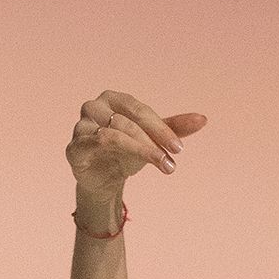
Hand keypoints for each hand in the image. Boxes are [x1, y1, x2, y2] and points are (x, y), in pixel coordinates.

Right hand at [67, 92, 204, 202]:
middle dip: (153, 141)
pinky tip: (129, 169)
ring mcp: (81, 125)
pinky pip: (95, 144)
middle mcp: (94, 107)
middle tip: (173, 161)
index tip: (179, 149)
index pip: (140, 110)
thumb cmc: (126, 152)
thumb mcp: (153, 140)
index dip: (161, 128)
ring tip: (163, 166)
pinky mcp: (74, 147)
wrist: (104, 179)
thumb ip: (174, 128)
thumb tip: (203, 119)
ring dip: (141, 151)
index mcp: (113, 99)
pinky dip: (115, 153)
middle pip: (128, 121)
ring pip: (114, 133)